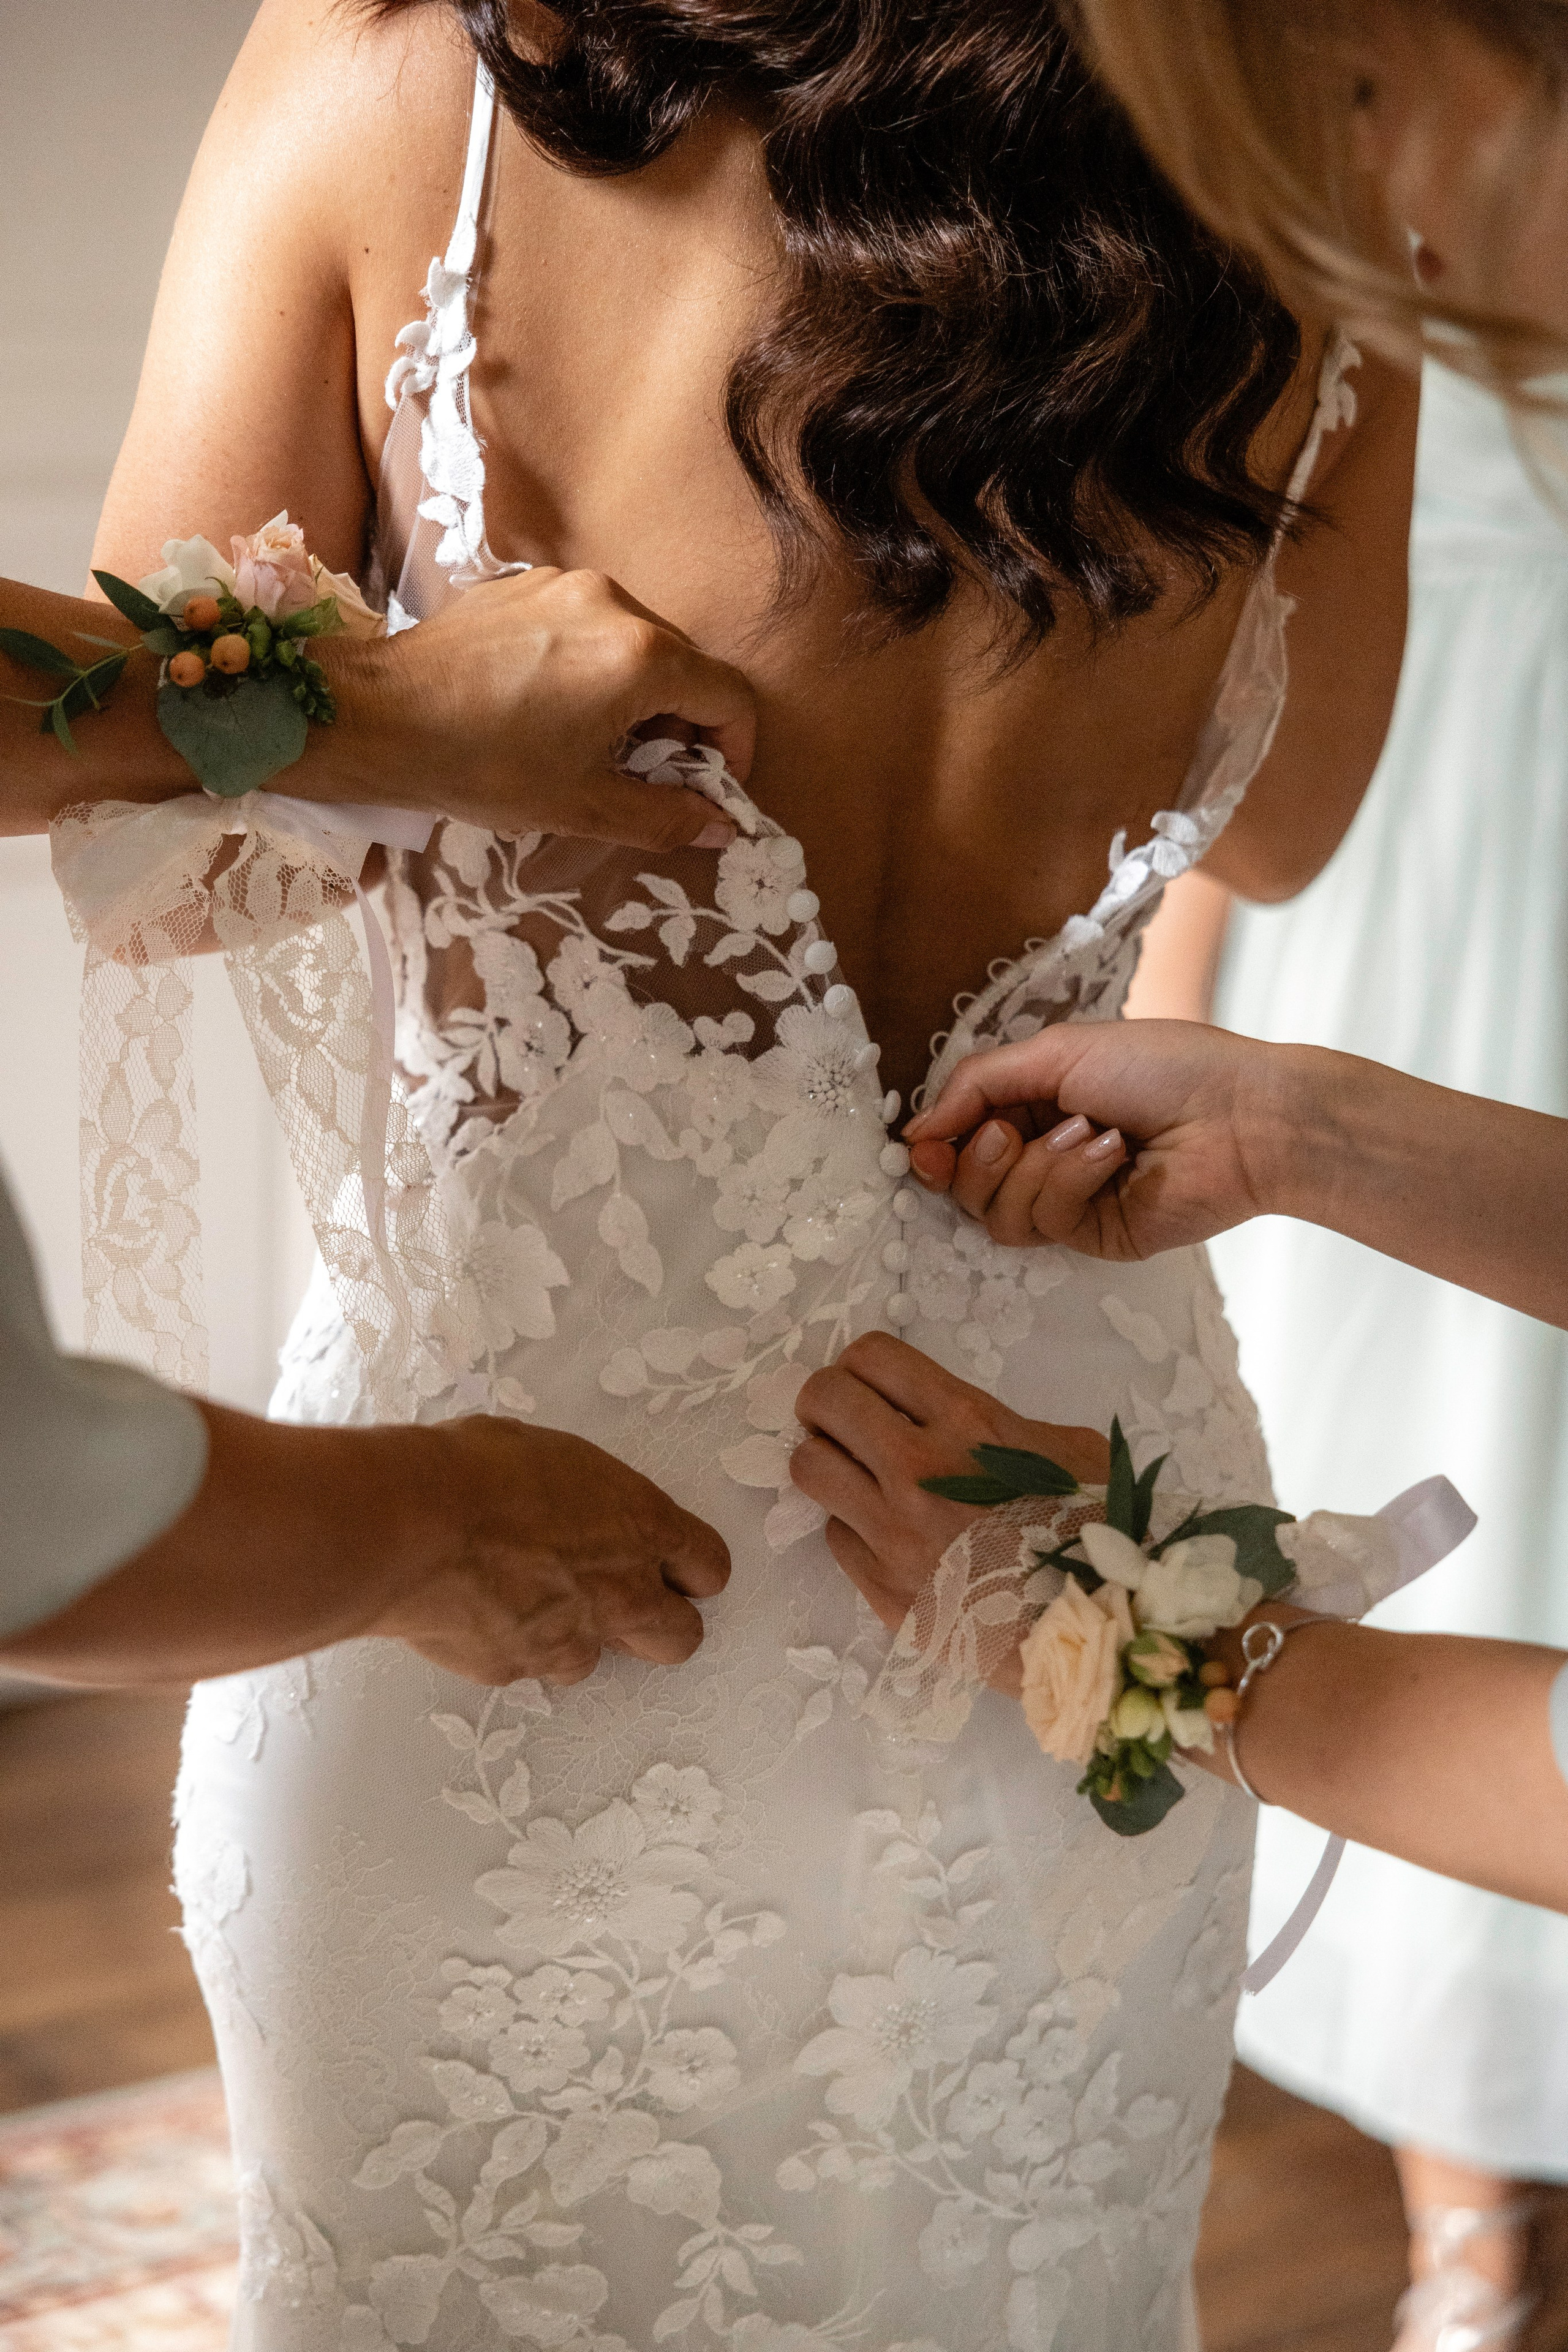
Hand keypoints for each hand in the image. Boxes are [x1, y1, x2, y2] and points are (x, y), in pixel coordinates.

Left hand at [325, 567, 755, 849]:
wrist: (377, 717)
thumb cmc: (480, 765)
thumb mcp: (583, 806)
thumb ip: (665, 816)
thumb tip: (721, 827)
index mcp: (641, 657)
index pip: (729, 696)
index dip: (733, 750)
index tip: (707, 787)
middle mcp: (614, 603)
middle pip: (686, 665)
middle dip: (683, 725)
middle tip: (646, 777)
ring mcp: (566, 584)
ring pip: (638, 642)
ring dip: (638, 696)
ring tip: (593, 745)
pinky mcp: (526, 583)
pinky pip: (589, 624)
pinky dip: (594, 666)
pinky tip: (551, 708)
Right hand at [371, 1419, 730, 1686]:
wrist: (409, 1528)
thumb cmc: (475, 1471)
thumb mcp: (549, 1458)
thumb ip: (581, 1497)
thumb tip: (567, 1503)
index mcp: (641, 1525)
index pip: (709, 1565)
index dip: (692, 1569)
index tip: (673, 1565)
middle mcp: (620, 1592)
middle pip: (681, 1636)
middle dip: (659, 1623)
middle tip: (620, 1599)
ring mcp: (571, 1640)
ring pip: (599, 1659)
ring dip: (578, 1636)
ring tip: (529, 1599)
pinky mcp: (518, 1670)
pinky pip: (531, 1666)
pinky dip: (514, 1646)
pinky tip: (479, 1611)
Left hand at [790, 1334, 1108, 1688]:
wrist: (1104, 1632)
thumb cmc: (1101, 1530)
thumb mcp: (1067, 1448)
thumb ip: (997, 1423)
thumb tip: (948, 1419)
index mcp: (967, 1423)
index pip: (872, 1357)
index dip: (861, 1365)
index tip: (871, 1386)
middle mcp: (917, 1472)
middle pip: (824, 1401)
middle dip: (827, 1403)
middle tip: (846, 1423)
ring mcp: (894, 1536)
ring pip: (809, 1469)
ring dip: (828, 1462)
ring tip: (857, 1477)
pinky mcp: (884, 1592)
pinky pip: (837, 1537)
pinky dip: (855, 1528)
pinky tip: (892, 1538)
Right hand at [903, 1020, 1282, 1258]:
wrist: (1241, 1114)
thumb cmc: (1162, 1066)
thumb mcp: (1055, 1051)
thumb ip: (976, 1084)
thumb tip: (913, 1132)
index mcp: (1034, 1105)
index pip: (958, 1140)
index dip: (934, 1149)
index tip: (920, 1148)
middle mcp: (1044, 1156)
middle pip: (966, 1187)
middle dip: (978, 1159)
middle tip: (1007, 1133)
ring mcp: (1070, 1201)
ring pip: (998, 1213)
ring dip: (1036, 1166)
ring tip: (1088, 1132)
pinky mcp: (1095, 1234)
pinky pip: (1045, 1222)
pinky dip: (1070, 1180)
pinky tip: (1110, 1154)